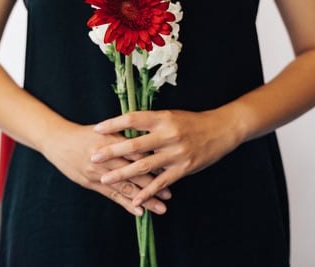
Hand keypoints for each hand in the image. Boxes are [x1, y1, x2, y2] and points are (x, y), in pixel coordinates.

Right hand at [40, 122, 171, 215]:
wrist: (58, 141)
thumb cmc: (85, 134)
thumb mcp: (105, 130)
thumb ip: (125, 136)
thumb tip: (150, 140)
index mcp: (111, 141)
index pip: (137, 153)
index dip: (154, 163)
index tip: (170, 170)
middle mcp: (106, 158)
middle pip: (134, 173)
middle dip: (153, 185)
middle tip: (169, 195)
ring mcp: (98, 172)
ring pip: (125, 187)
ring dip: (143, 199)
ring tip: (160, 208)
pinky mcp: (91, 183)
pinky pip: (111, 195)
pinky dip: (126, 203)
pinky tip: (138, 212)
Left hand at [91, 109, 239, 206]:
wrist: (221, 130)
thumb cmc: (192, 122)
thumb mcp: (171, 116)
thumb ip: (151, 122)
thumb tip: (126, 127)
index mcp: (163, 118)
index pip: (133, 119)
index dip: (114, 124)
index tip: (96, 129)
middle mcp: (168, 134)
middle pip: (134, 143)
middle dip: (111, 151)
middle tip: (93, 157)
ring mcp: (175, 153)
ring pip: (144, 165)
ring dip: (123, 174)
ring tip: (105, 179)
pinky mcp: (183, 168)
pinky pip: (161, 182)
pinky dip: (146, 192)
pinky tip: (133, 199)